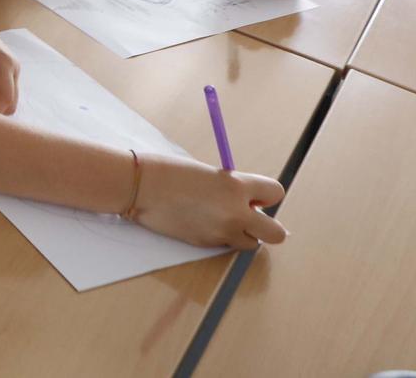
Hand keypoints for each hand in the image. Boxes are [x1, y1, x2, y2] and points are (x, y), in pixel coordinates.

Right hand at [131, 152, 286, 249]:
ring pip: (251, 243)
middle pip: (276, 233)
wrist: (139, 187)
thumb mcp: (210, 174)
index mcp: (236, 186)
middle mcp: (235, 212)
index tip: (256, 196)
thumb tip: (250, 203)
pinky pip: (225, 244)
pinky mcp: (206, 244)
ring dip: (242, 233)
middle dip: (268, 227)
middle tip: (251, 218)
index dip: (267, 196)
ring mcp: (221, 232)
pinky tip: (199, 221)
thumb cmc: (170, 172)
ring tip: (218, 218)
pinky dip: (219, 236)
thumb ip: (233, 189)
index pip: (276, 194)